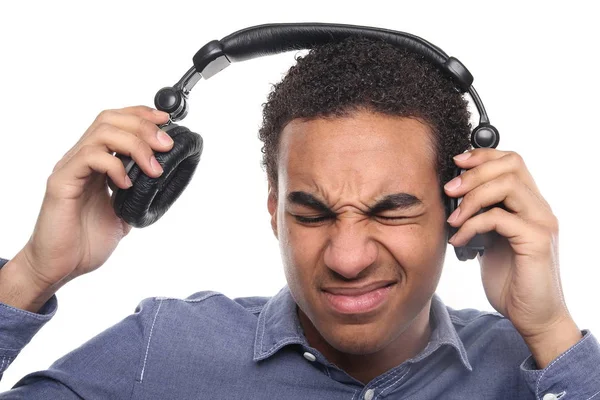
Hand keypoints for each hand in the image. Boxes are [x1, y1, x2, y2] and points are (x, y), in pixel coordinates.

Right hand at [18, 106, 172, 296]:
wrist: (59, 266)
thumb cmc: (85, 242)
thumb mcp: (124, 214)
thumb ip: (139, 195)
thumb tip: (165, 185)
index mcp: (97, 164)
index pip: (116, 122)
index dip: (141, 115)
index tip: (166, 120)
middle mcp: (82, 159)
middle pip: (110, 119)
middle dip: (143, 126)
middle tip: (166, 144)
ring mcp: (71, 168)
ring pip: (101, 133)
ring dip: (135, 144)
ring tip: (152, 167)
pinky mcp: (62, 182)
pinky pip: (88, 158)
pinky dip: (114, 165)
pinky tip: (126, 184)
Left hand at [444, 149, 580, 365]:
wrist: (533, 316)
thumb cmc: (510, 280)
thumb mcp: (489, 241)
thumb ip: (481, 218)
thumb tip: (453, 200)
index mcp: (529, 205)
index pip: (512, 162)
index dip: (483, 155)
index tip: (457, 162)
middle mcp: (539, 209)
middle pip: (511, 165)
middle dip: (474, 172)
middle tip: (449, 190)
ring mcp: (541, 223)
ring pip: (507, 185)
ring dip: (472, 198)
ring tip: (453, 219)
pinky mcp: (536, 241)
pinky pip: (499, 218)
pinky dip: (472, 226)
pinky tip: (458, 241)